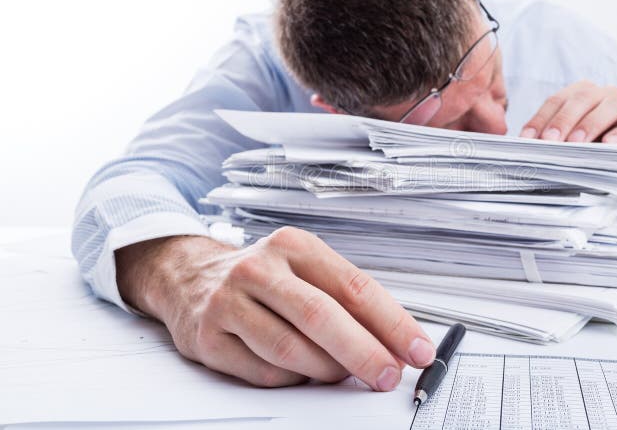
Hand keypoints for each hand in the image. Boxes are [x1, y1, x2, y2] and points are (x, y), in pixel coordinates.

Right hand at [116, 229, 435, 389]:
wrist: (190, 276)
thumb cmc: (264, 277)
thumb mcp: (305, 269)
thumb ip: (347, 301)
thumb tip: (394, 344)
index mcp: (294, 246)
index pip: (354, 286)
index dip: (392, 323)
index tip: (417, 350)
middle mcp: (259, 269)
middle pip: (321, 317)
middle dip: (364, 353)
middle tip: (387, 375)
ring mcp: (229, 302)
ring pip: (291, 350)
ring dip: (326, 371)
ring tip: (341, 372)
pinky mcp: (208, 337)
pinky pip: (264, 372)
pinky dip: (292, 379)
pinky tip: (300, 372)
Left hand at [520, 80, 616, 157]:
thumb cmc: (600, 143)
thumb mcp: (577, 140)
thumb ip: (558, 140)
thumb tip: (530, 150)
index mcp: (581, 94)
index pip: (556, 101)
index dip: (540, 118)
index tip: (526, 138)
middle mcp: (603, 94)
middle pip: (581, 100)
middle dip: (562, 120)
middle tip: (549, 140)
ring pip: (609, 106)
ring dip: (590, 124)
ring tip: (576, 143)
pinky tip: (610, 144)